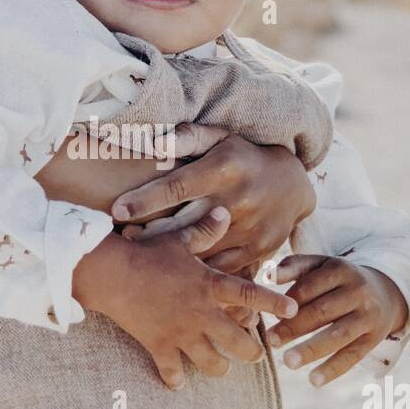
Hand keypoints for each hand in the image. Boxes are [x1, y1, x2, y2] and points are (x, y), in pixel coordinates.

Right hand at [72, 206, 297, 389]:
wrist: (111, 274)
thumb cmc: (145, 253)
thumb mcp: (178, 239)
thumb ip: (204, 231)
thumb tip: (223, 212)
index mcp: (209, 285)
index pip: (250, 293)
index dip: (274, 302)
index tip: (293, 309)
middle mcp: (201, 313)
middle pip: (238, 342)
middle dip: (252, 352)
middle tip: (256, 353)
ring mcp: (181, 333)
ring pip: (212, 363)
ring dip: (219, 368)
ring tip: (221, 368)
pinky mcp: (159, 346)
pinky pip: (172, 372)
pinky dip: (176, 379)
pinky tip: (179, 383)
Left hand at [111, 134, 315, 276]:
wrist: (293, 185)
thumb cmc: (244, 158)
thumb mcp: (222, 138)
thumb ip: (189, 137)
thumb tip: (157, 142)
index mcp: (223, 168)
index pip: (178, 185)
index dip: (146, 199)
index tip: (117, 210)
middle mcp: (236, 199)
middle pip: (183, 223)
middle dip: (149, 234)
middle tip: (122, 237)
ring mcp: (248, 228)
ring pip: (199, 249)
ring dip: (169, 255)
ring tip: (141, 256)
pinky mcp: (256, 250)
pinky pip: (219, 267)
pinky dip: (196, 269)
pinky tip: (175, 271)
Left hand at [266, 255, 408, 385]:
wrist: (384, 292)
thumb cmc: (337, 280)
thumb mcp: (320, 266)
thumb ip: (293, 266)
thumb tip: (267, 276)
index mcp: (339, 269)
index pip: (308, 287)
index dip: (287, 303)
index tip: (269, 316)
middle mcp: (357, 291)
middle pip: (322, 311)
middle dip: (294, 327)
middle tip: (271, 340)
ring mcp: (368, 315)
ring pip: (338, 334)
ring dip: (312, 349)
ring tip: (288, 362)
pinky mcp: (374, 338)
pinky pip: (353, 355)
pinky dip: (333, 369)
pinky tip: (313, 381)